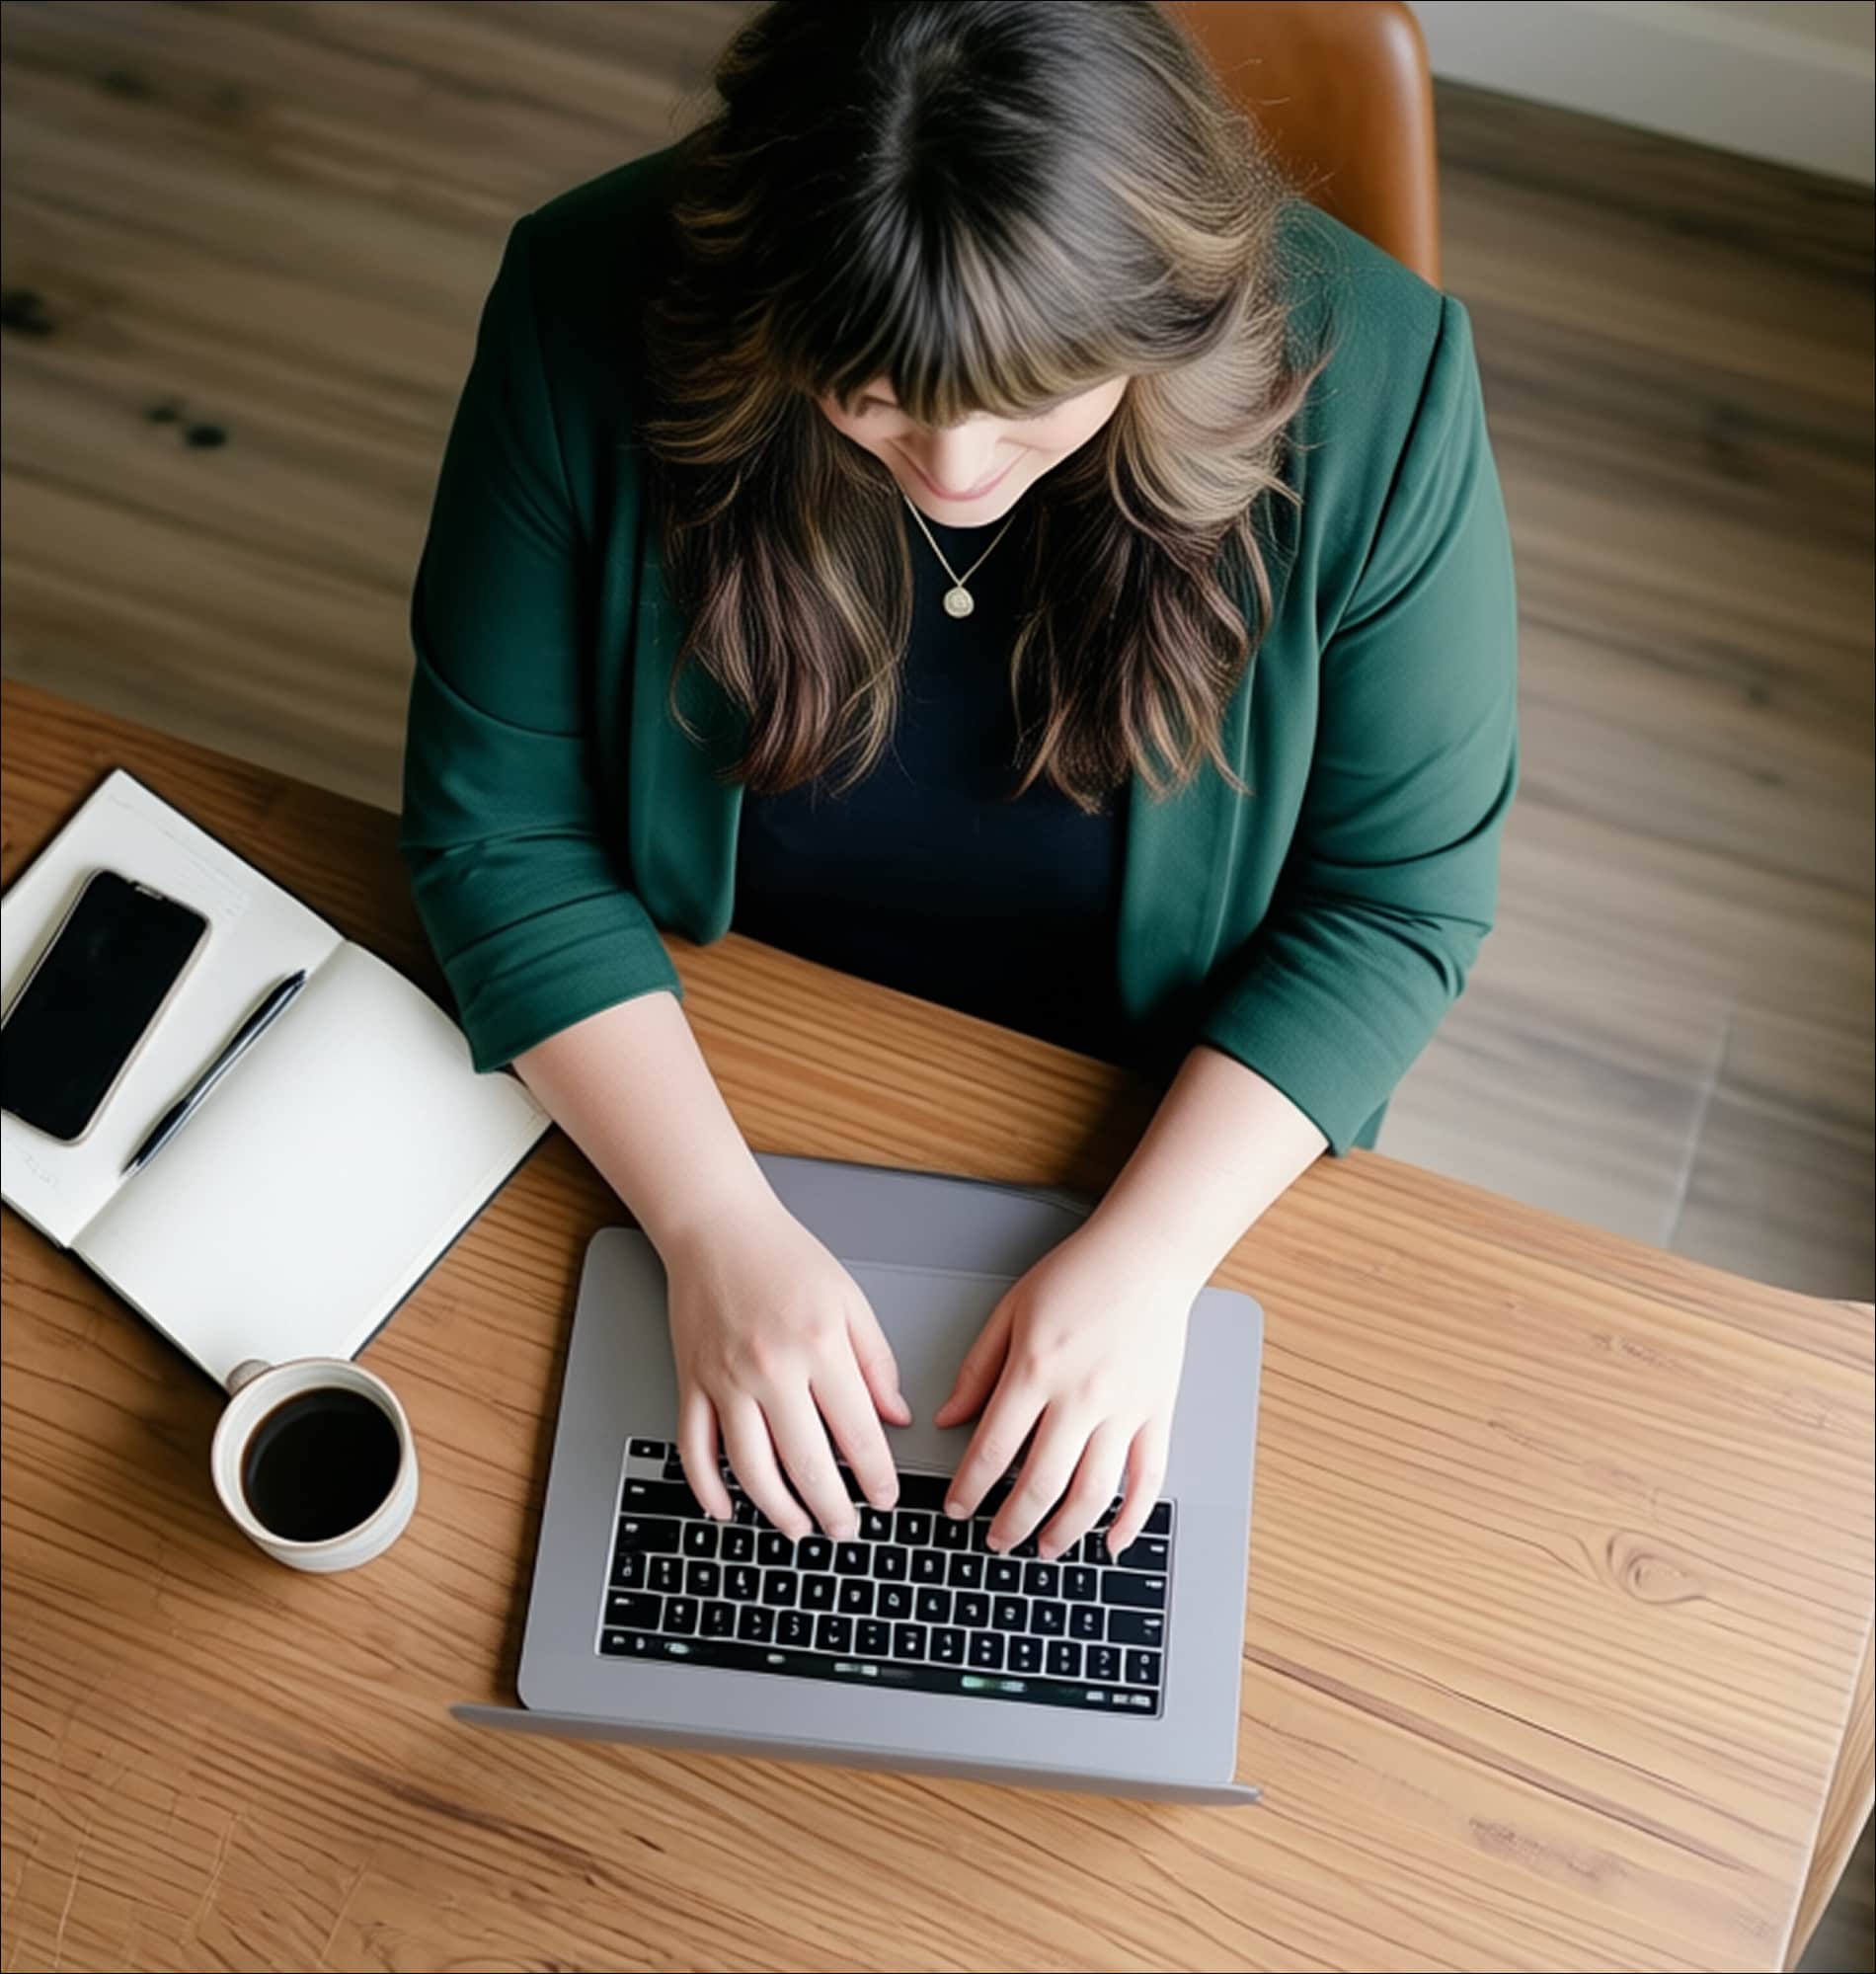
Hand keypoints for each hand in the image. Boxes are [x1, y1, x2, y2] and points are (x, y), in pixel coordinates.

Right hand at [661, 1193, 911, 1539]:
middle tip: (846, 1530)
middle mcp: (771, 1370)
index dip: (876, 1478)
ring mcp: (725, 1380)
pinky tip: (727, 1510)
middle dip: (833, 1510)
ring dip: (778, 1511)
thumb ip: (877, 1362)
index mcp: (819, 1347)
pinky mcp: (690, 1383)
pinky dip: (707, 1488)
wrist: (717, 1228)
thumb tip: (896, 1417)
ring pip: (751, 1469)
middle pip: (807, 1464)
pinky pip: (694, 1449)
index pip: (858, 1434)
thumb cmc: (785, 1258)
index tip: (885, 1499)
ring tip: (800, 1527)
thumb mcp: (850, 1300)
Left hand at [933, 1218, 1196, 1561]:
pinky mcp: (1158, 1413)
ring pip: (1092, 1492)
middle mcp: (1080, 1397)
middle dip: (1011, 1523)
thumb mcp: (1010, 1311)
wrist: (1146, 1255)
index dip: (968, 1489)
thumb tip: (948, 1419)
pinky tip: (1113, 1541)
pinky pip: (1149, 1478)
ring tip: (1044, 1548)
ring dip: (1064, 1531)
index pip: (991, 1449)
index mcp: (1035, 1370)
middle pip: (1039, 1483)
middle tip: (995, 1541)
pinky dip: (1132, 1518)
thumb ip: (978, 1370)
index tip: (956, 1509)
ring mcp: (1124, 1409)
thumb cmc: (1078, 1275)